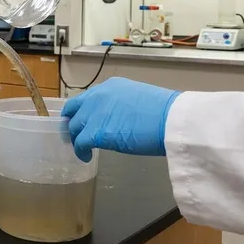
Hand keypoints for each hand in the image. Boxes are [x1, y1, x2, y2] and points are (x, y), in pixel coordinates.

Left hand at [61, 78, 180, 162]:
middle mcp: (97, 96)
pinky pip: (80, 143)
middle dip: (74, 124)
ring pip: (74, 127)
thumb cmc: (163, 112)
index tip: (83, 121)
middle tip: (78, 135)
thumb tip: (115, 118)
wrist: (170, 120)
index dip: (82, 111)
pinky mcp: (94, 132)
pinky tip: (86, 157)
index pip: (86, 98)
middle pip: (75, 110)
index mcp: (110, 86)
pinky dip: (80, 152)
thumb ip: (120, 106)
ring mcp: (93, 113)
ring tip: (83, 149)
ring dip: (77, 139)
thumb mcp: (136, 99)